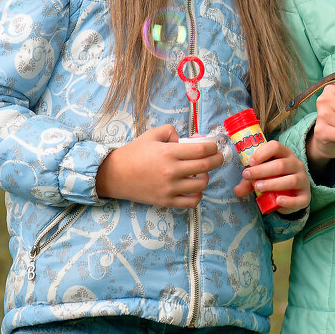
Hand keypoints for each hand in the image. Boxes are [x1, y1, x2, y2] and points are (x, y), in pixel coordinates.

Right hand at [95, 124, 223, 207]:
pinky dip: (198, 195)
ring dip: (207, 177)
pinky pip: (191, 202)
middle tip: (219, 157)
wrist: (115, 175)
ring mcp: (170, 188)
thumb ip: (171, 132)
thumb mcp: (152, 135)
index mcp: (168, 152)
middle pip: (205, 166)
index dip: (212, 147)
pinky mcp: (166, 201)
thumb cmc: (134, 153)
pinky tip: (195, 188)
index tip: (214, 146)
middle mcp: (171, 171)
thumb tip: (187, 140)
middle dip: (217, 160)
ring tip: (202, 172)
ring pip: (201, 184)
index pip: (201, 150)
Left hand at [233, 140, 311, 212]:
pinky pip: (299, 199)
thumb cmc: (274, 180)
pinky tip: (278, 201)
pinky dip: (289, 200)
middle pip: (281, 164)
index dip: (262, 153)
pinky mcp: (305, 196)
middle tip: (247, 176)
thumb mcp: (261, 177)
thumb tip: (236, 190)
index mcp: (285, 154)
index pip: (276, 147)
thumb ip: (249, 181)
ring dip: (273, 184)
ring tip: (258, 187)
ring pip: (291, 180)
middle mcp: (296, 164)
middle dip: (262, 170)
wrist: (291, 195)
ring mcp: (303, 180)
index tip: (250, 162)